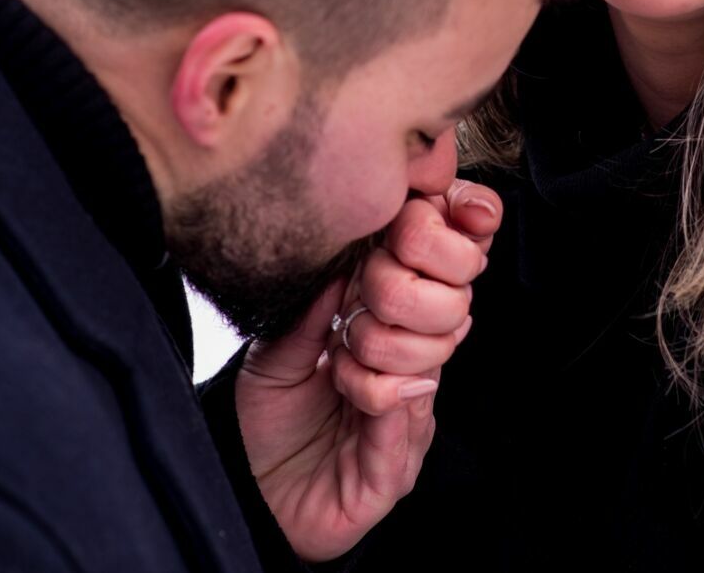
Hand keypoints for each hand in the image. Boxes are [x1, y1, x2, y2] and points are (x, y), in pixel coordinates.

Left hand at [232, 180, 502, 559]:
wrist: (249, 494)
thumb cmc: (270, 419)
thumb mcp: (280, 345)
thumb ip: (313, 304)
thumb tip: (343, 253)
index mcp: (396, 328)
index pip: (450, 273)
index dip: (451, 238)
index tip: (429, 209)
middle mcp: (415, 367)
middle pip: (454, 306)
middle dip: (400, 290)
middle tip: (354, 301)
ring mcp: (414, 415)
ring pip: (432, 357)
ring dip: (377, 350)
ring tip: (337, 360)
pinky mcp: (397, 464)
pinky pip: (405, 414)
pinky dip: (374, 392)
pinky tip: (346, 388)